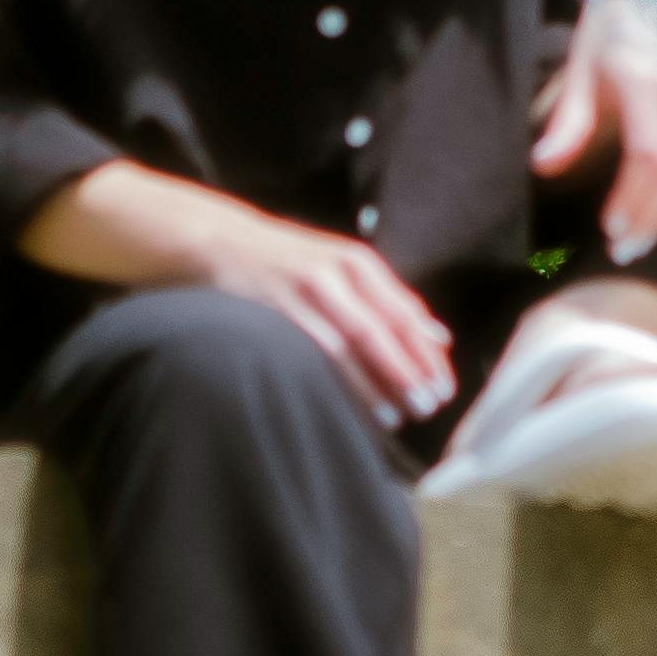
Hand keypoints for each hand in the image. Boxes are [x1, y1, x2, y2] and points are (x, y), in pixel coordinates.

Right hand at [18, 159, 454, 424]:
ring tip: (399, 415)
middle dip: (410, 371)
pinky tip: (350, 405)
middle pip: (384, 329)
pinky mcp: (271, 308)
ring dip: (379, 382)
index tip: (445, 388)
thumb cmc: (284, 263)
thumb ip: (388, 302)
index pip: (404, 313)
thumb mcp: (340, 270)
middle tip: (429, 406)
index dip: (427, 354)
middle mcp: (334, 272)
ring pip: (351, 344)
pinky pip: (312, 351)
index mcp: (356, 263)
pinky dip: (337, 380)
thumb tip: (438, 339)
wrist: (211, 239)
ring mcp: (301, 289)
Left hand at [526, 0, 656, 262]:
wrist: (642, 8)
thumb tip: (543, 165)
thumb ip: (566, 122)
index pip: (648, 153)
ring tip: (645, 241)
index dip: (633, 198)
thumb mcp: (575, 73)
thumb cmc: (601, 47)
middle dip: (650, 217)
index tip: (611, 230)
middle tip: (624, 250)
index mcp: (644, 73)